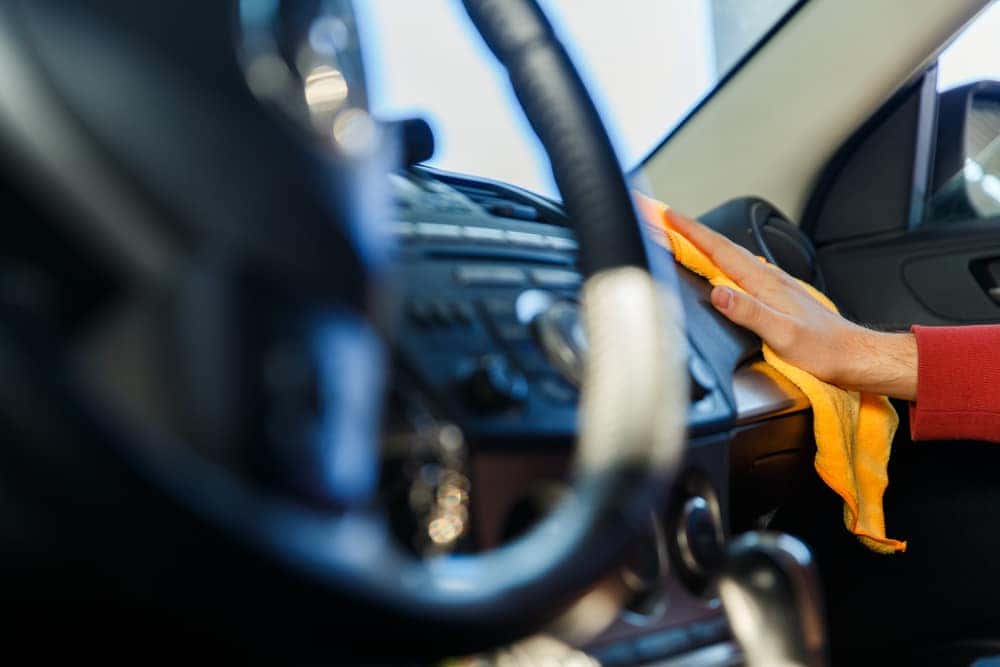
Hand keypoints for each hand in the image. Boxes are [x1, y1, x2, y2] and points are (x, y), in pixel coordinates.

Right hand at [666, 210, 916, 400]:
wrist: (854, 356)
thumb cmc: (823, 350)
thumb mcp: (783, 334)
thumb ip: (749, 312)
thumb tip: (718, 293)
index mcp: (765, 284)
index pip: (721, 250)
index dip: (692, 232)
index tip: (669, 215)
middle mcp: (770, 279)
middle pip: (724, 248)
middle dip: (693, 231)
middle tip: (668, 219)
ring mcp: (776, 285)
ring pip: (734, 257)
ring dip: (708, 245)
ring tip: (688, 237)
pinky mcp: (780, 296)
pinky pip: (744, 270)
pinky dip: (726, 261)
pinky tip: (726, 267)